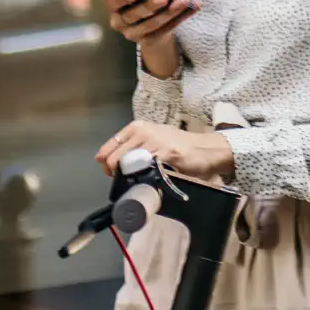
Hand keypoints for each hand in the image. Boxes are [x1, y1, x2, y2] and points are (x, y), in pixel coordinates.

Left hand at [97, 120, 235, 180]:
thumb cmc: (176, 146)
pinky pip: (147, 168)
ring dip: (128, 177)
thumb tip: (107, 161)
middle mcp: (142, 131)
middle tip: (123, 181)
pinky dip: (144, 177)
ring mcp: (154, 141)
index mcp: (136, 127)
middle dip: (115, 174)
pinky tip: (151, 179)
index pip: (109, 147)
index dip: (106, 164)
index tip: (110, 173)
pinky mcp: (166, 152)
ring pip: (127, 164)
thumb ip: (130, 148)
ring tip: (138, 180)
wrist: (204, 148)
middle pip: (114, 158)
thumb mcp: (150, 140)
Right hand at [106, 0, 196, 76]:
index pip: (113, 3)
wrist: (149, 20)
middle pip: (135, 15)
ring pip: (153, 24)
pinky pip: (166, 30)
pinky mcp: (149, 41)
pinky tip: (193, 8)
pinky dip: (180, 18)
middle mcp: (120, 23)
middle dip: (151, 5)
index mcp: (114, 6)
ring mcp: (134, 35)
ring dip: (170, 12)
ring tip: (183, 1)